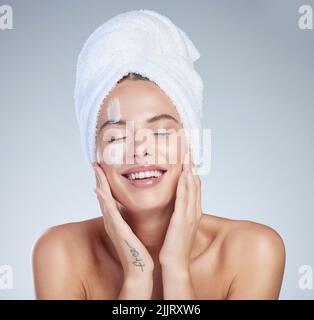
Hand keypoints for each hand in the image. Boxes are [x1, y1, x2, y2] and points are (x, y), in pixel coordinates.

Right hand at [93, 162, 153, 278]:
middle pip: (102, 196)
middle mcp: (111, 221)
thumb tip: (127, 210)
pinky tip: (99, 189)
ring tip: (96, 170)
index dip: (103, 182)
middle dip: (98, 179)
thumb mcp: (130, 231)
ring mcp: (113, 224)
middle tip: (94, 163)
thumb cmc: (136, 251)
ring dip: (99, 184)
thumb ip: (127, 220)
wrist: (138, 268)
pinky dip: (103, 200)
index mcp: (115, 220)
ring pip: (104, 200)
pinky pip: (110, 212)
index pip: (107, 197)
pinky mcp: (118, 229)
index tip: (101, 168)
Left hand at [158, 148, 201, 271]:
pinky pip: (184, 200)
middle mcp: (194, 211)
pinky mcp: (182, 221)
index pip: (194, 185)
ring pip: (192, 188)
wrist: (175, 265)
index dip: (191, 169)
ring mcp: (190, 216)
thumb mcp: (177, 224)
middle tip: (188, 147)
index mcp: (192, 211)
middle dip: (192, 164)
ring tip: (187, 154)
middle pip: (195, 182)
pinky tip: (184, 174)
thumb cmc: (173, 245)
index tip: (186, 154)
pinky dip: (185, 185)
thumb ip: (177, 211)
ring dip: (190, 170)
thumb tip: (172, 200)